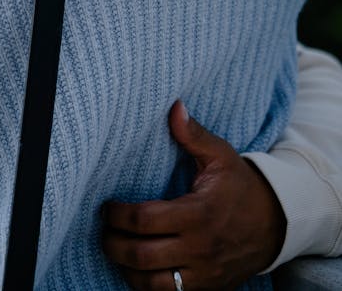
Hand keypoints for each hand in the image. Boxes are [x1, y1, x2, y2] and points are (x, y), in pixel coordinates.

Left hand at [101, 101, 286, 290]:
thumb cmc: (241, 186)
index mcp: (198, 214)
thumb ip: (194, 134)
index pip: (145, 220)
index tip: (107, 207)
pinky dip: (147, 285)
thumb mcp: (221, 156)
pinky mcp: (207, 289)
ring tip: (115, 250)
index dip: (118, 215)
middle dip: (113, 244)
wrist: (275, 225)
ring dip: (126, 269)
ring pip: (152, 283)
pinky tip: (137, 270)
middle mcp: (199, 248)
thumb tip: (174, 107)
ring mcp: (203, 273)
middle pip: (142, 255)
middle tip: (103, 231)